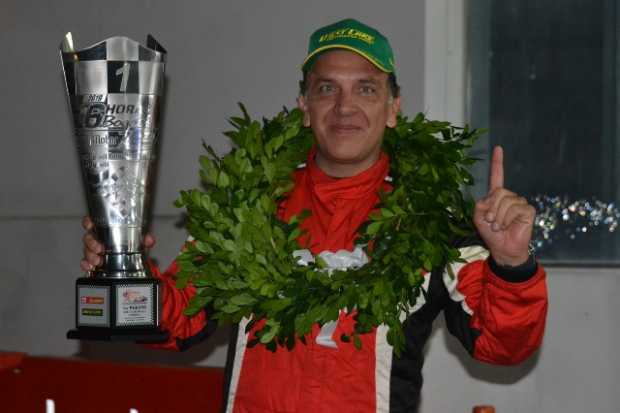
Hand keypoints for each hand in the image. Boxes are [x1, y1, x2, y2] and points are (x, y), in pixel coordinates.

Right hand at [80, 216, 155, 270]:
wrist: (133, 261)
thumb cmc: (132, 245)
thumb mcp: (140, 240)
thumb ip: (145, 238)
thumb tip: (149, 239)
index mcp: (106, 229)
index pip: (92, 221)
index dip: (88, 222)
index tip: (90, 225)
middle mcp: (98, 238)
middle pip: (88, 237)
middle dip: (91, 243)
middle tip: (100, 249)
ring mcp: (94, 250)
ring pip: (86, 250)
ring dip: (90, 255)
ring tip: (98, 260)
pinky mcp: (93, 261)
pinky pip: (86, 262)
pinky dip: (87, 265)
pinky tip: (90, 267)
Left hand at [473, 146, 535, 266]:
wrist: (503, 248)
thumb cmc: (491, 234)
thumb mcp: (479, 218)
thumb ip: (481, 204)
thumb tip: (492, 198)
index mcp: (496, 196)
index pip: (497, 176)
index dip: (497, 162)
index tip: (498, 148)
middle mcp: (509, 197)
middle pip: (498, 192)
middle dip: (491, 209)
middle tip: (491, 222)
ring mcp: (520, 203)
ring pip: (506, 201)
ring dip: (498, 217)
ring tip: (499, 227)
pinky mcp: (528, 210)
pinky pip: (516, 208)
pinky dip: (508, 219)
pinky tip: (509, 226)